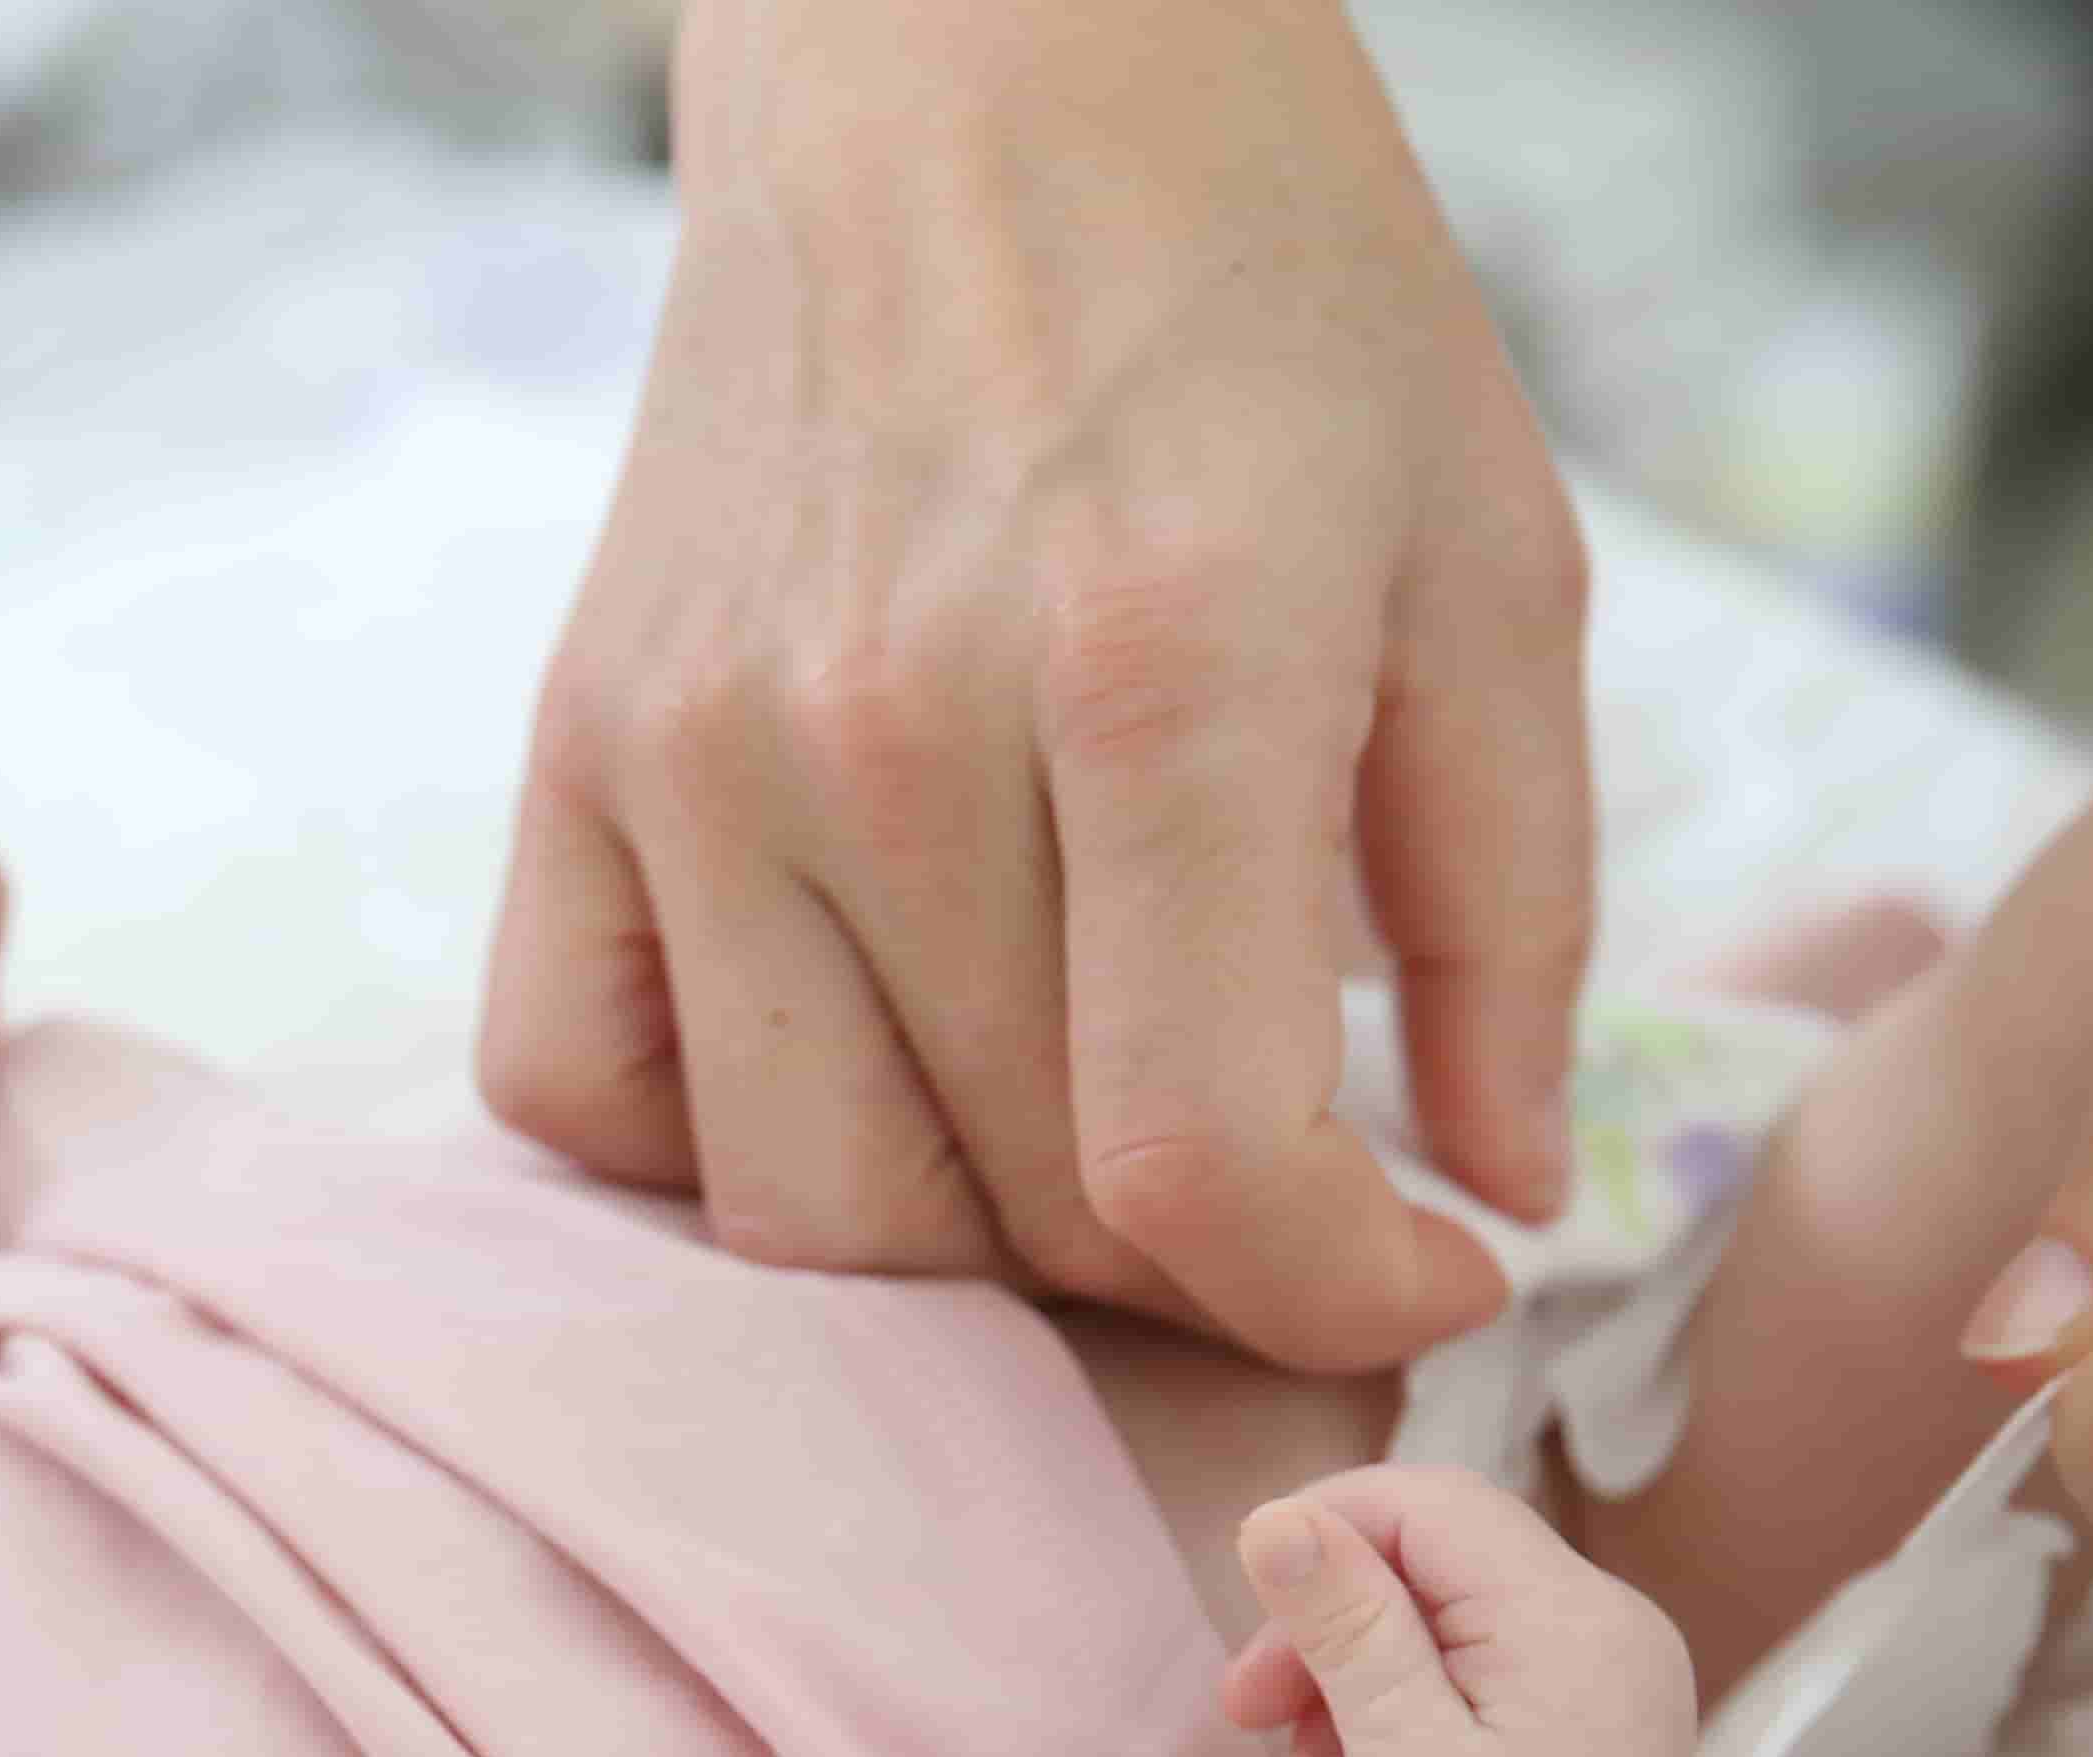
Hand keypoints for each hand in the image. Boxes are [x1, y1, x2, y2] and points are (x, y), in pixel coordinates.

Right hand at [477, 0, 1586, 1371]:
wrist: (971, 48)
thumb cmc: (1264, 292)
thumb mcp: (1489, 559)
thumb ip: (1514, 907)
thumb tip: (1495, 1197)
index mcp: (1162, 661)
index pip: (1196, 1160)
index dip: (1338, 1296)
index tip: (1424, 1268)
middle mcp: (890, 724)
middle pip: (1024, 1209)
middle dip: (1202, 1274)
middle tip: (1288, 1190)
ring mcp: (699, 746)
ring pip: (808, 1209)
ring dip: (975, 1256)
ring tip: (1088, 1151)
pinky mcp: (578, 744)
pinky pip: (584, 1091)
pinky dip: (716, 1155)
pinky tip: (865, 1064)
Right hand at [1224, 1466, 1694, 1756]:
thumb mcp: (1399, 1755)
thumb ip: (1345, 1626)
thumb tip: (1278, 1517)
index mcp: (1575, 1620)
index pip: (1433, 1504)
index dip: (1328, 1527)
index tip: (1248, 1604)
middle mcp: (1616, 1630)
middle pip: (1444, 1559)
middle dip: (1336, 1615)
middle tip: (1250, 1708)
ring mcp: (1617, 1682)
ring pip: (1458, 1618)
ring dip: (1365, 1667)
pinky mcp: (1602, 1729)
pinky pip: (1491, 1674)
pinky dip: (1416, 1704)